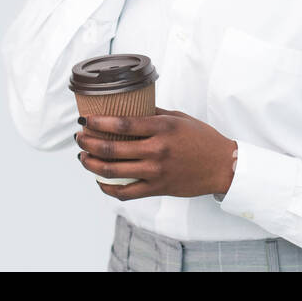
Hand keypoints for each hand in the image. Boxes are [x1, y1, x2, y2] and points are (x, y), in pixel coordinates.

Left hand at [75, 107, 235, 200]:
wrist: (222, 166)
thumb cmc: (202, 138)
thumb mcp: (179, 118)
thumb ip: (153, 113)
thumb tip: (129, 108)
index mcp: (162, 128)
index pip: (122, 124)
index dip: (98, 122)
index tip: (84, 119)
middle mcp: (157, 149)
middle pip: (112, 149)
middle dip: (89, 142)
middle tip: (79, 137)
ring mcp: (156, 171)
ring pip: (113, 171)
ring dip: (91, 164)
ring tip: (82, 157)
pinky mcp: (157, 188)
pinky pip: (126, 192)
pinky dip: (108, 188)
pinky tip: (100, 180)